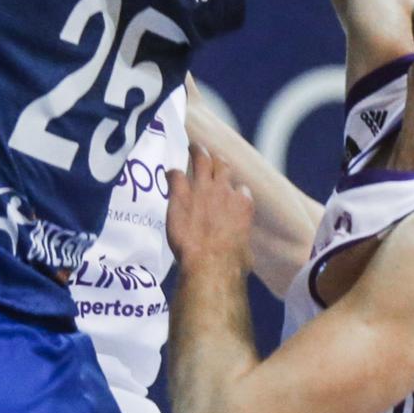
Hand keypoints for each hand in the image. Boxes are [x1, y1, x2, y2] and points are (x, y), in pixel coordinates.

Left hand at [167, 144, 253, 270]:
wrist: (211, 263)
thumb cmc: (232, 264)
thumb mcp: (245, 252)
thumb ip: (240, 242)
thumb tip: (242, 251)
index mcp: (242, 204)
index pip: (240, 190)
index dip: (233, 191)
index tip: (227, 194)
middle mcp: (224, 191)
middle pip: (222, 165)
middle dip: (216, 160)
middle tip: (208, 156)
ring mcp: (202, 189)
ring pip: (202, 159)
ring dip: (197, 152)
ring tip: (193, 147)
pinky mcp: (181, 195)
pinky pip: (175, 175)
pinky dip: (172, 174)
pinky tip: (168, 174)